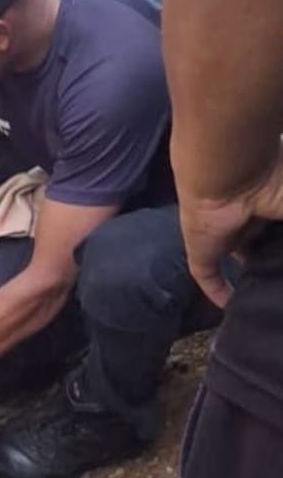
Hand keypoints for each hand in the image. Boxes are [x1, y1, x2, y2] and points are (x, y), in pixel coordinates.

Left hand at [178, 142, 282, 305]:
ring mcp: (225, 232)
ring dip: (250, 274)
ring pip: (238, 257)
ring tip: (270, 300)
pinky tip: (232, 308)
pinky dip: (217, 291)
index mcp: (274, 201)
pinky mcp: (202, 247)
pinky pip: (207, 275)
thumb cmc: (277, 176)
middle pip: (263, 244)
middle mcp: (251, 216)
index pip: (281, 228)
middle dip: (274, 260)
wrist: (231, 169)